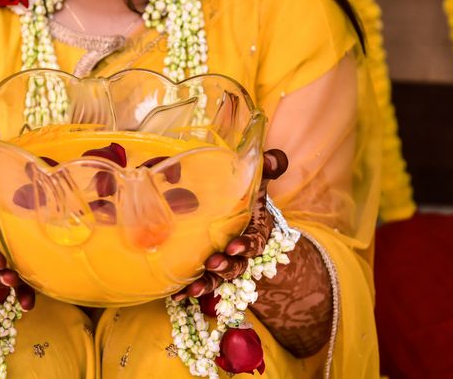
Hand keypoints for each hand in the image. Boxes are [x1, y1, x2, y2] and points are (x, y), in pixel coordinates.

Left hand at [172, 148, 287, 300]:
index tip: (235, 247)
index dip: (248, 246)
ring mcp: (224, 260)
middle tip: (213, 265)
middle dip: (227, 268)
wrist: (231, 205)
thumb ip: (268, 167)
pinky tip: (178, 294)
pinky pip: (202, 281)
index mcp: (256, 229)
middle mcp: (242, 250)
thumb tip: (274, 158)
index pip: (256, 241)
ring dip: (207, 285)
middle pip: (239, 265)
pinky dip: (191, 289)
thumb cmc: (245, 193)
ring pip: (220, 279)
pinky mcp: (207, 267)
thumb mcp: (257, 179)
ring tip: (192, 290)